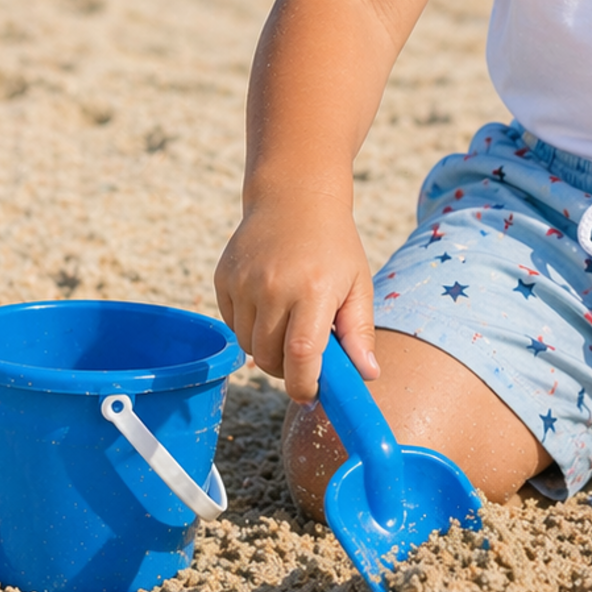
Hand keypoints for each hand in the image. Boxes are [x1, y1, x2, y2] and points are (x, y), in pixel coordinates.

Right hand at [213, 186, 379, 403]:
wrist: (295, 197)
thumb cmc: (334, 245)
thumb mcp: (357, 283)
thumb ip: (360, 331)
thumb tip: (368, 375)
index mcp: (314, 289)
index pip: (302, 355)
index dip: (305, 384)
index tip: (313, 394)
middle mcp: (273, 286)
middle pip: (270, 358)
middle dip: (287, 370)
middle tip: (306, 358)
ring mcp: (243, 282)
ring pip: (248, 346)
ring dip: (268, 350)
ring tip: (290, 325)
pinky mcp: (223, 279)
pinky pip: (233, 325)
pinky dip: (250, 328)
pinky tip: (270, 305)